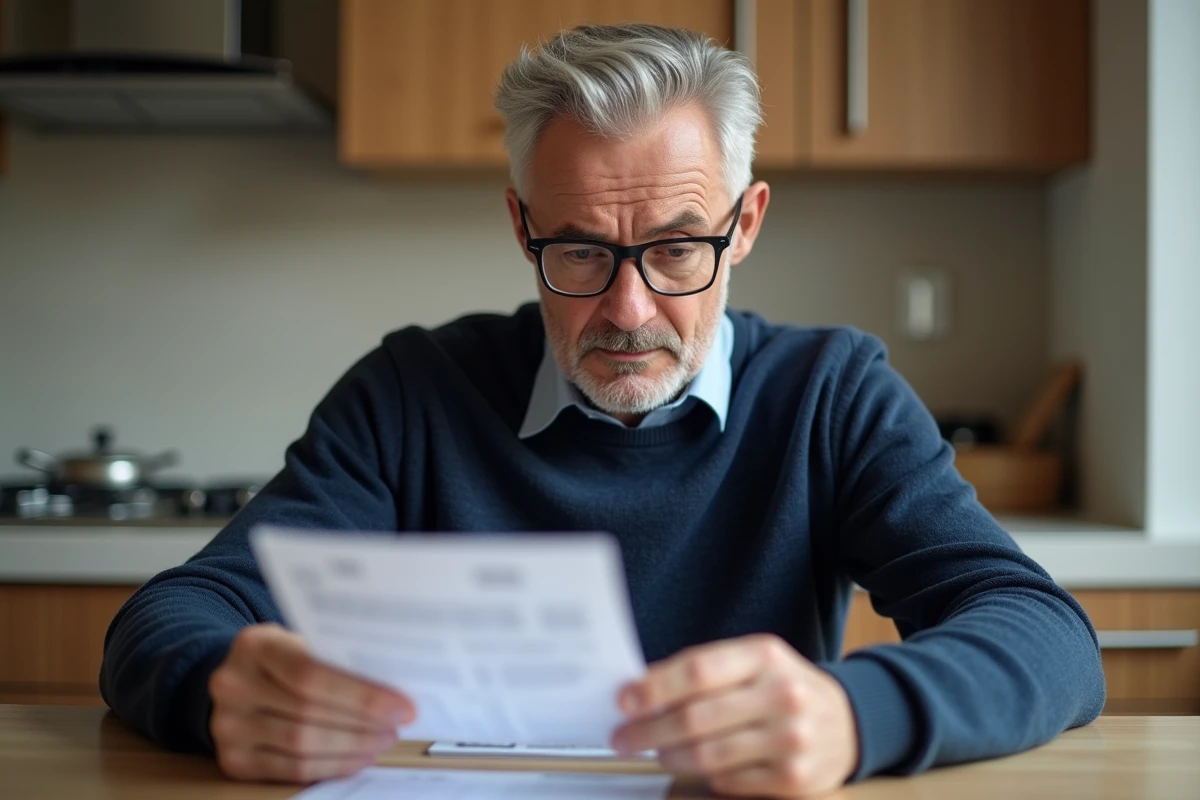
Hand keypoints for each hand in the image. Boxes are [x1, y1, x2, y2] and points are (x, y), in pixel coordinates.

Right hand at [208, 623, 415, 782]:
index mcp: (254, 645)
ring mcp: (228, 725)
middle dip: (363, 722)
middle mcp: (232, 684)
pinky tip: (357, 757)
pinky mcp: (233, 760)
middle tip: (398, 724)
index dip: (361, 695)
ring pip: (301, 744)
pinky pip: (290, 769)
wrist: (239, 678)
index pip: (311, 673)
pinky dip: (331, 766)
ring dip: (351, 747)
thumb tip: (392, 687)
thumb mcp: (302, 641)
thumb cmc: (284, 658)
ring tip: (382, 740)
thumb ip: (336, 658)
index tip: (401, 705)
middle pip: (308, 711)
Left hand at [611, 634, 858, 797]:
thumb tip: (641, 690)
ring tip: (657, 751)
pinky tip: (700, 766)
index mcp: (764, 655)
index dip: (654, 688)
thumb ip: (704, 671)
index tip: (624, 700)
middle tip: (623, 737)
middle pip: (696, 717)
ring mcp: (791, 738)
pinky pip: (729, 781)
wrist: (847, 721)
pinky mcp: (795, 778)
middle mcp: (782, 694)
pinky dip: (707, 776)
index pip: (698, 670)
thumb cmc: (782, 687)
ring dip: (671, 756)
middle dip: (649, 730)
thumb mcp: (752, 662)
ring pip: (708, 755)